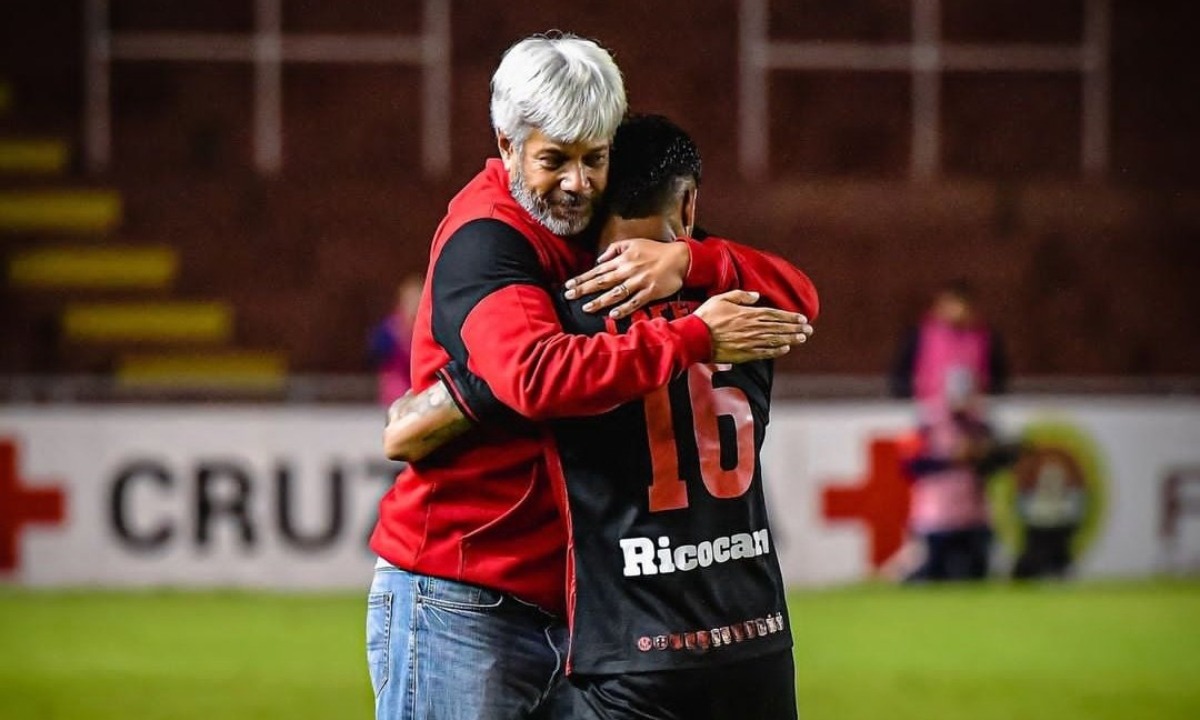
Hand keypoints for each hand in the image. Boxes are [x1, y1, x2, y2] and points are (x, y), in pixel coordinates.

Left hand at [563, 238, 690, 318]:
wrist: (680, 258)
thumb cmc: (655, 250)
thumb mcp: (633, 242)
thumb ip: (614, 249)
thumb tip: (599, 259)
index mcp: (623, 259)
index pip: (598, 270)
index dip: (582, 278)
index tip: (568, 285)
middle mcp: (628, 270)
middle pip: (602, 281)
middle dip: (584, 289)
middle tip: (569, 296)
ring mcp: (639, 282)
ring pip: (616, 293)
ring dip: (600, 301)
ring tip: (586, 307)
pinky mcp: (650, 292)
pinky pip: (635, 302)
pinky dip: (624, 309)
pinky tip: (613, 315)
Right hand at [693, 290, 812, 363]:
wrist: (695, 338)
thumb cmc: (706, 317)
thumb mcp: (722, 298)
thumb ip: (741, 296)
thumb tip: (756, 296)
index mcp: (748, 314)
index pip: (775, 315)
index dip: (790, 317)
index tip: (802, 318)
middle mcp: (752, 328)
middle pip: (779, 328)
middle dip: (795, 328)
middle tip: (809, 330)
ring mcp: (749, 342)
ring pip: (775, 340)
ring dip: (790, 339)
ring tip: (802, 338)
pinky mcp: (743, 354)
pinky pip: (764, 353)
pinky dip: (776, 351)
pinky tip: (785, 349)